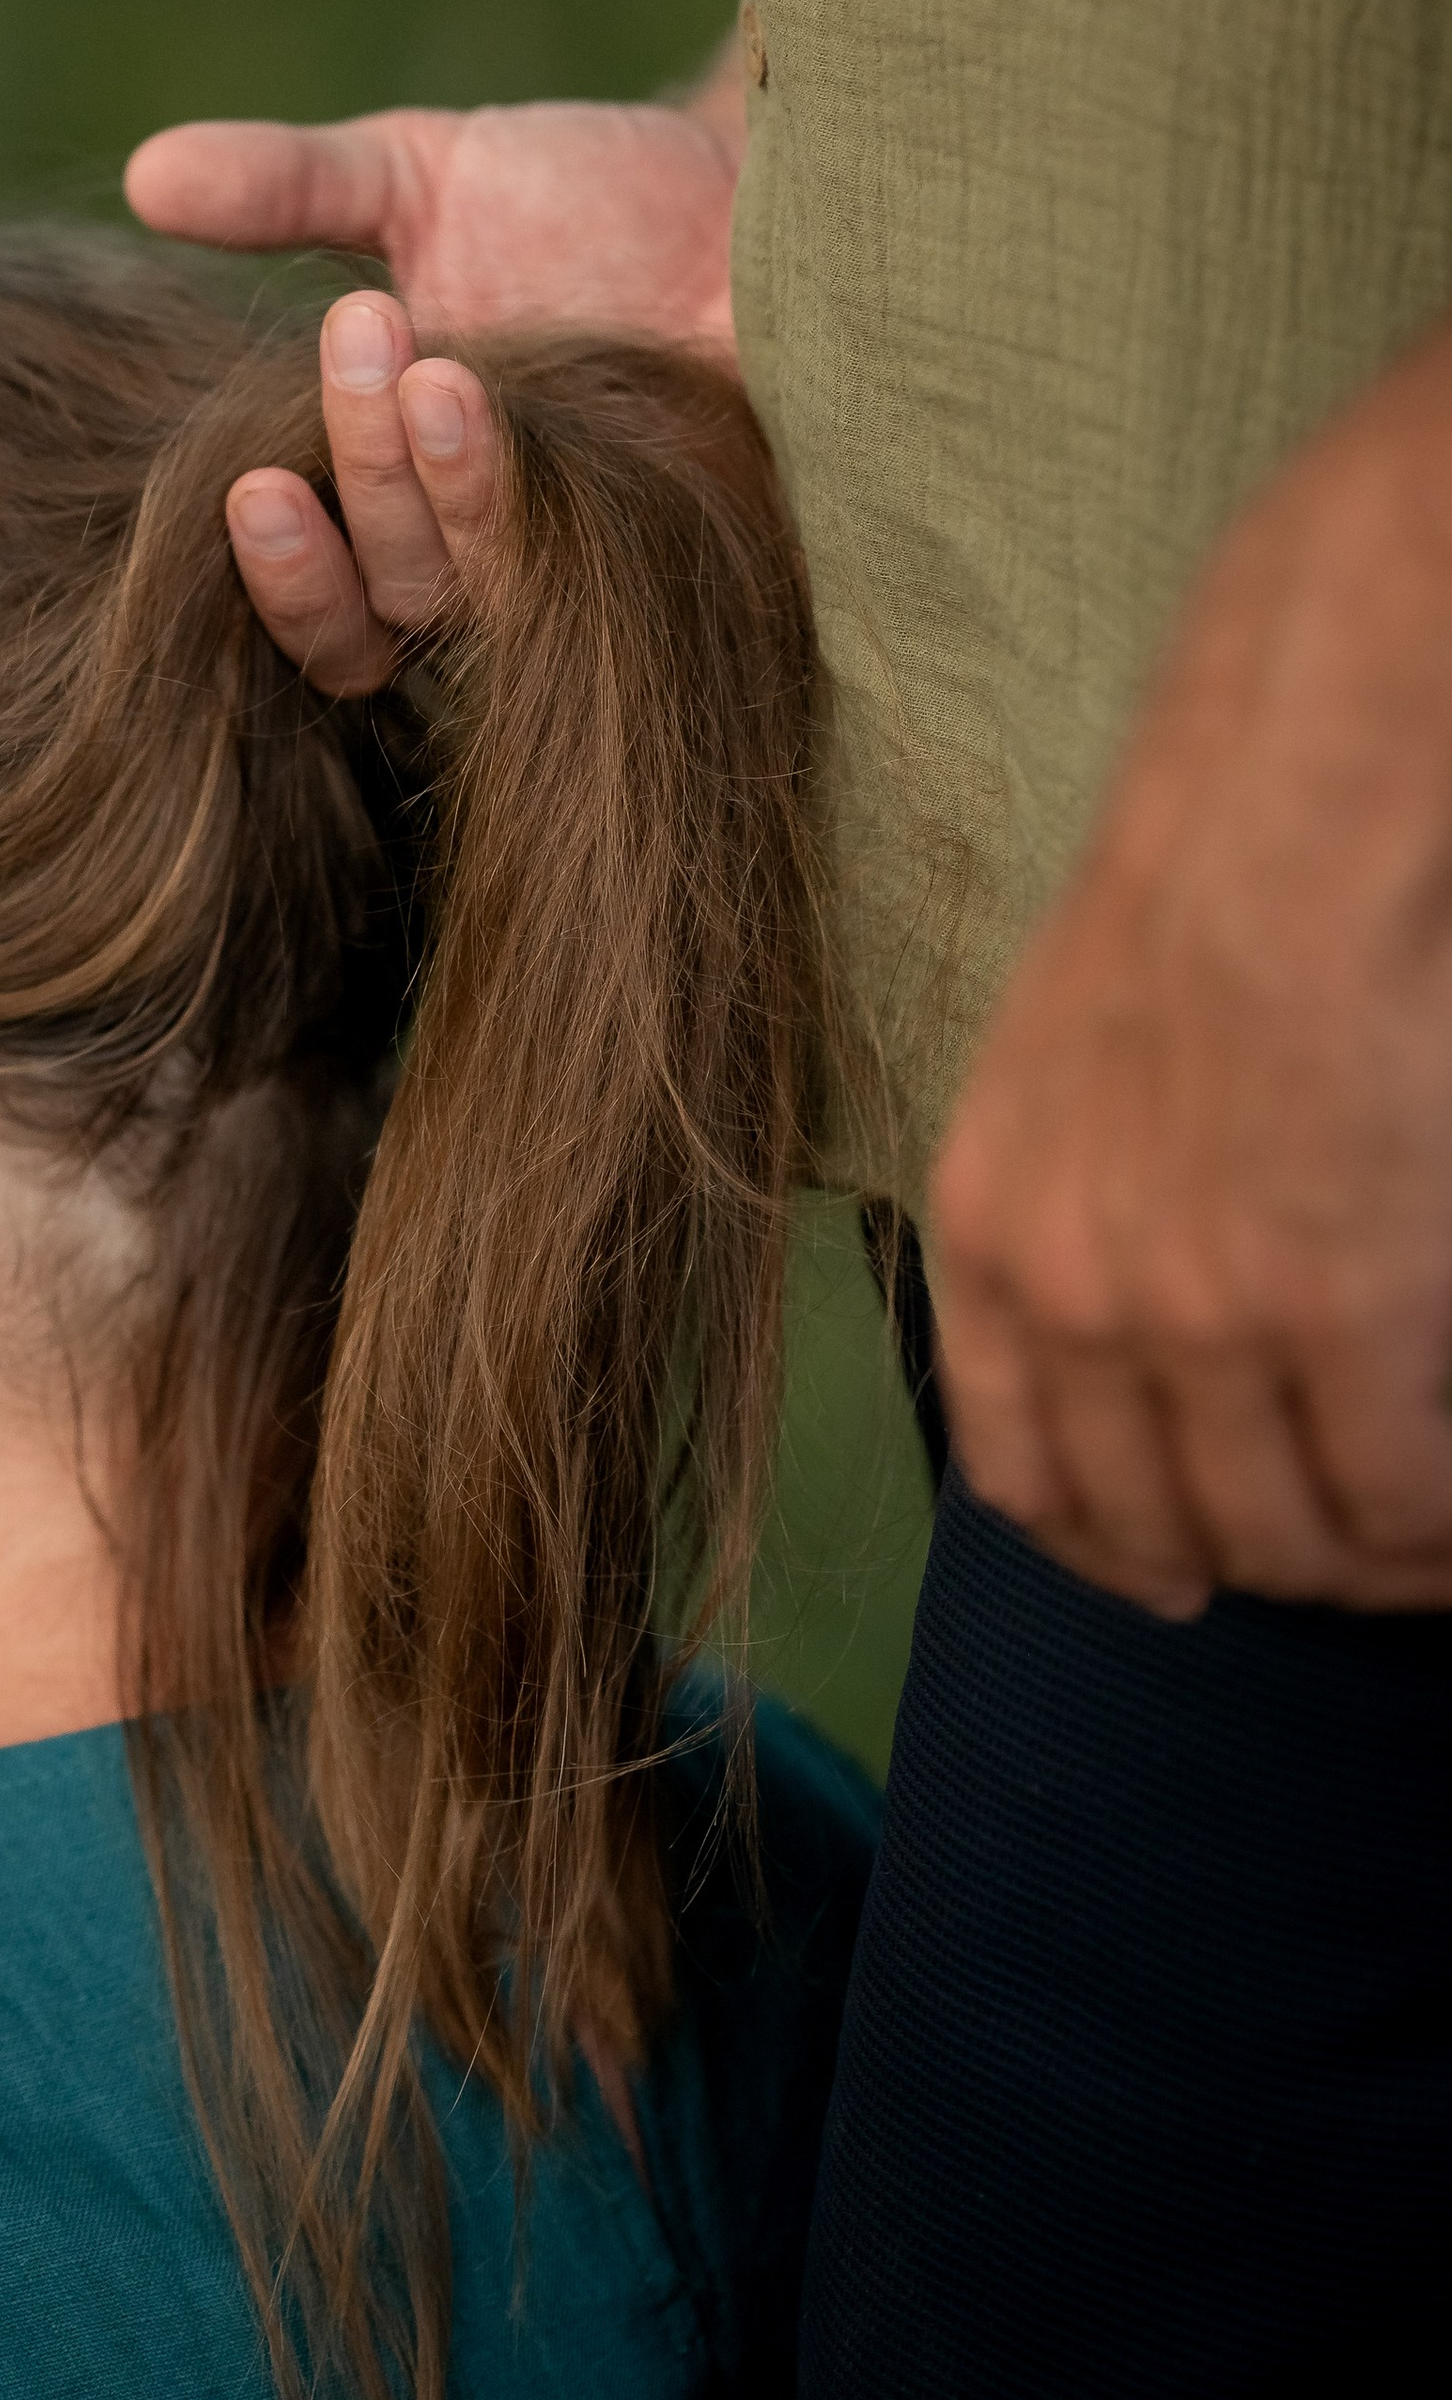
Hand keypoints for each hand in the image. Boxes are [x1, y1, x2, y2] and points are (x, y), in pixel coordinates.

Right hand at [125, 82, 742, 689]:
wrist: (770, 177)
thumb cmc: (591, 196)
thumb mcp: (420, 175)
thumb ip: (286, 187)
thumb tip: (144, 174)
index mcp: (409, 509)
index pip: (333, 615)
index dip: (286, 580)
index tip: (255, 490)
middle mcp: (501, 563)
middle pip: (401, 603)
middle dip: (364, 476)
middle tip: (366, 331)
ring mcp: (607, 568)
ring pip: (496, 592)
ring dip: (451, 486)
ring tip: (443, 362)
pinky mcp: (710, 552)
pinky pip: (629, 576)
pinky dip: (563, 499)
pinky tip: (545, 403)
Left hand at [930, 318, 1451, 1612]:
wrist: (1286, 826)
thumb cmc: (1194, 910)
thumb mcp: (1052, 1075)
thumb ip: (1069, 1210)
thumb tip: (1128, 1340)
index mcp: (994, 1235)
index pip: (1022, 1475)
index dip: (1106, 1547)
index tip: (1173, 1574)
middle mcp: (1075, 1296)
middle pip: (1158, 1524)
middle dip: (1253, 1562)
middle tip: (1336, 1553)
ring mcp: (1200, 1315)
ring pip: (1282, 1533)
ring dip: (1357, 1561)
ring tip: (1411, 1537)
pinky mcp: (1340, 1310)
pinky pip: (1393, 1499)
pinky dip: (1430, 1536)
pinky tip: (1450, 1519)